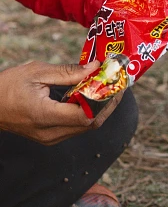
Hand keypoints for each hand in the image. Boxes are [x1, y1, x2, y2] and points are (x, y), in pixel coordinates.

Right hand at [0, 61, 121, 144]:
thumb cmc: (6, 87)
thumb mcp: (36, 72)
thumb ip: (69, 72)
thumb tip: (95, 68)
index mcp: (45, 115)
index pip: (86, 115)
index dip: (106, 101)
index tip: (116, 85)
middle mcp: (50, 132)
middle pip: (91, 123)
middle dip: (109, 104)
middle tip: (118, 85)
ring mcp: (51, 138)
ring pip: (86, 127)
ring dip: (100, 108)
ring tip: (108, 89)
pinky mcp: (51, 137)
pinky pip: (77, 127)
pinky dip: (88, 113)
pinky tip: (91, 97)